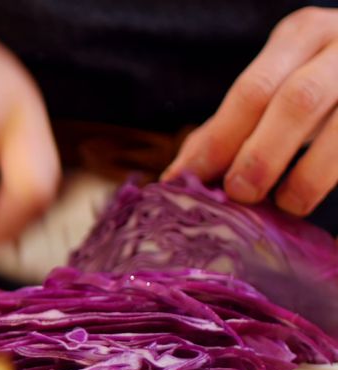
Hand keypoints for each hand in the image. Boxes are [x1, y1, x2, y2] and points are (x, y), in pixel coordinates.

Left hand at [165, 7, 337, 215]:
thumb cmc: (312, 84)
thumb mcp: (273, 86)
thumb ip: (228, 126)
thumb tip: (177, 177)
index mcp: (301, 36)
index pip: (254, 88)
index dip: (220, 139)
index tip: (188, 179)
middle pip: (299, 101)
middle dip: (262, 154)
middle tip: (240, 193)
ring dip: (308, 177)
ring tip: (285, 204)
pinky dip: (334, 181)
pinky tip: (311, 203)